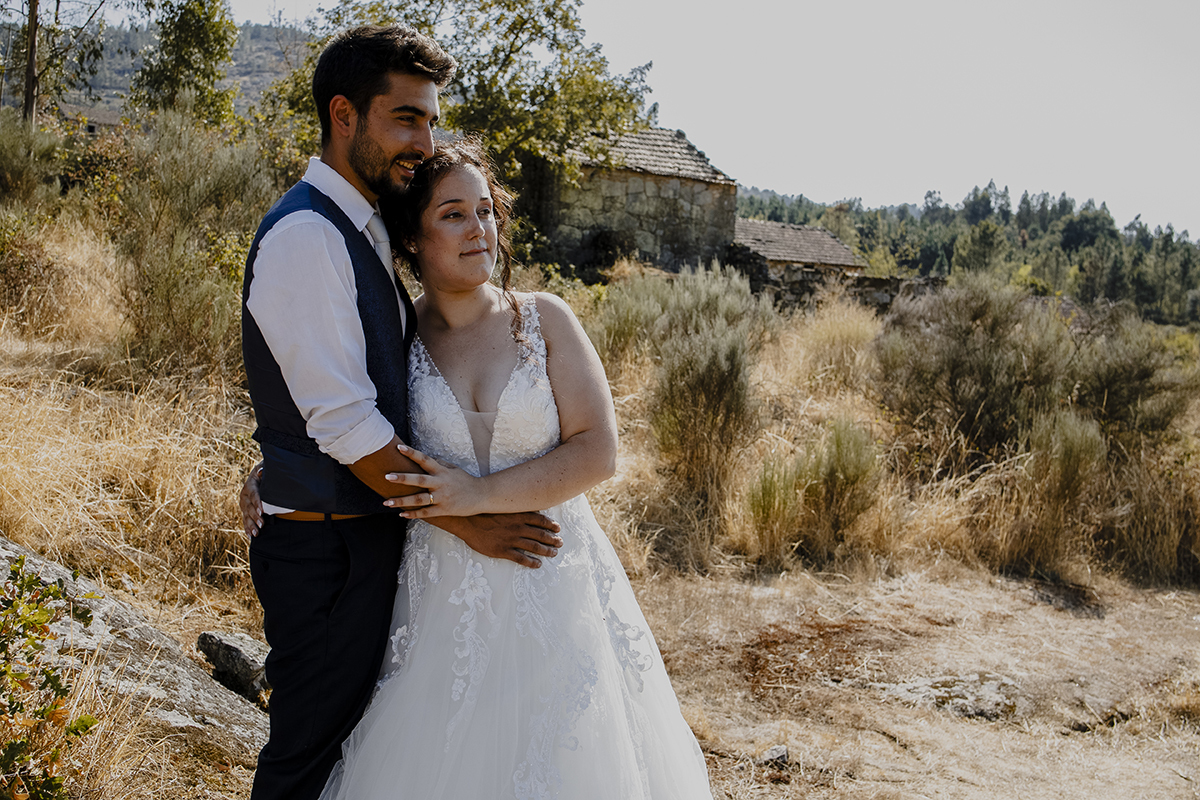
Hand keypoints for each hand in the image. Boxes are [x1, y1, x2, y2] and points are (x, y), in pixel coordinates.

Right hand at [240, 462, 263, 536]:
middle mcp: (244, 495)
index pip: (253, 494)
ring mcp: (244, 504)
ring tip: (256, 533)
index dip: (257, 502)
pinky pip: (245, 520)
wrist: (261, 476)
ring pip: (246, 516)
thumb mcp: (266, 468)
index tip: (262, 510)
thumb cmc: (267, 472)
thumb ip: (264, 468)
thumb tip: (261, 470)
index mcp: (250, 485)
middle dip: (255, 516)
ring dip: (251, 525)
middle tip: (262, 523)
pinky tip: (250, 536)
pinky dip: (247, 528)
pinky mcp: (246, 511)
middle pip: (249, 507)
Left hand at [383, 443, 484, 517]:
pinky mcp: (444, 509)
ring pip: (419, 499)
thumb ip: (438, 463)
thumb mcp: (453, 468)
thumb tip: (424, 458)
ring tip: (386, 502)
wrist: (481, 495)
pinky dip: (413, 514)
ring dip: (402, 501)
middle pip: (419, 480)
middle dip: (402, 478)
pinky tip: (401, 514)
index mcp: (442, 471)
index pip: (425, 459)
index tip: (398, 448)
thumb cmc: (465, 481)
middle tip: (386, 476)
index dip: (412, 453)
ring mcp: (442, 497)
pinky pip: (426, 513)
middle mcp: (441, 483)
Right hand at [434, 513, 562, 568]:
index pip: (541, 520)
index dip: (551, 525)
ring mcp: (511, 539)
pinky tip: (538, 564)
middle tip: (560, 543)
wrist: (467, 521)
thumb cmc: (484, 512)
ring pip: (534, 547)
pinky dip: (532, 562)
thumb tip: (528, 509)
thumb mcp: (503, 505)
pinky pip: (521, 558)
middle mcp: (518, 527)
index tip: (558, 529)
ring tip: (553, 553)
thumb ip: (516, 509)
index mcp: (518, 515)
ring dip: (546, 551)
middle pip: (541, 534)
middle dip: (552, 539)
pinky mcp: (503, 550)